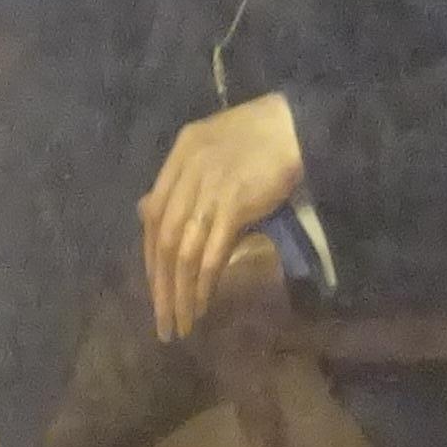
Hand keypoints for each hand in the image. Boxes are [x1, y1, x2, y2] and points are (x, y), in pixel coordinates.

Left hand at [139, 93, 303, 341]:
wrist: (301, 123)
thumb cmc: (261, 137)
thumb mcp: (211, 149)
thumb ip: (181, 180)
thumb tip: (145, 212)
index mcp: (179, 156)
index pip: (152, 217)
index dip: (151, 258)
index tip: (156, 289)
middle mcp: (188, 173)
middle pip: (163, 241)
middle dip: (160, 287)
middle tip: (163, 323)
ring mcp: (210, 189)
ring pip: (183, 253)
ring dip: (180, 294)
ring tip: (182, 323)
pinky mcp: (235, 204)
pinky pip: (210, 253)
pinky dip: (203, 282)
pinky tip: (202, 303)